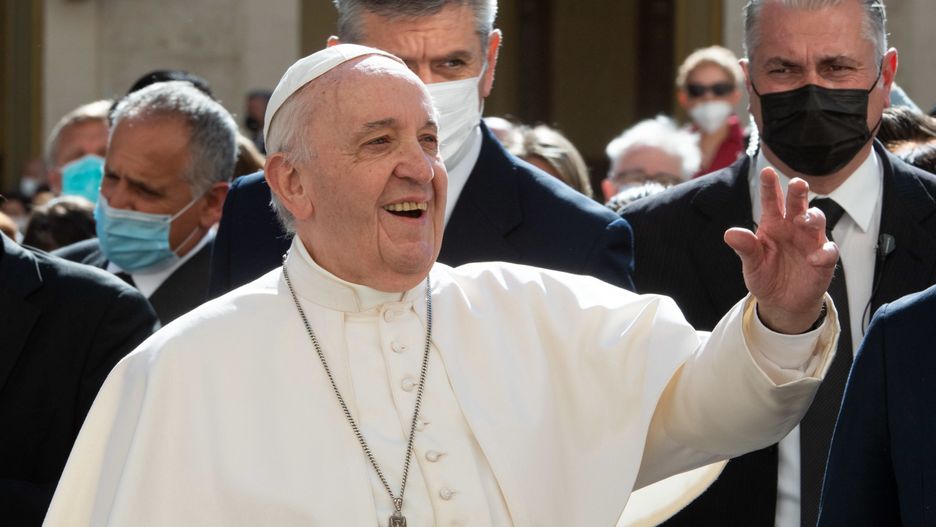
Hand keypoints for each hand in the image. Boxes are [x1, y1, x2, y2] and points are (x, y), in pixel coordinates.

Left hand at [724, 168, 838, 333]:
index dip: (770, 186)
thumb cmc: (766, 276)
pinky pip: (829, 251)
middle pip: (798, 205)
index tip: (766, 171)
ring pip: (817, 222)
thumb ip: (745, 248)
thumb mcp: (751, 264)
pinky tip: (815, 258)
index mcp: (773, 225)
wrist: (782, 303)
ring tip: (803, 220)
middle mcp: (793, 228)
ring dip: (812, 218)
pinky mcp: (824, 260)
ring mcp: (810, 242)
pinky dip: (824, 253)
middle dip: (799, 192)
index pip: (772, 201)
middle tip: (797, 183)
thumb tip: (730, 233)